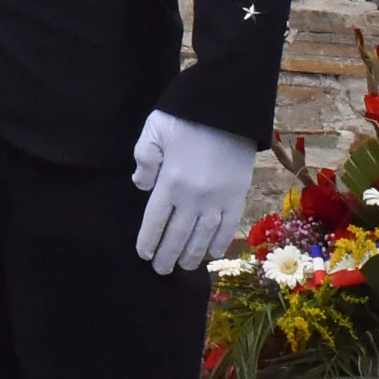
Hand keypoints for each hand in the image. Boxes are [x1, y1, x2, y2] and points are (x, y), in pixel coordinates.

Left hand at [131, 111, 256, 273]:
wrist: (228, 108)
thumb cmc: (185, 116)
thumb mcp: (154, 129)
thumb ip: (144, 159)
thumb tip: (141, 186)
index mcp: (170, 182)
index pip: (155, 222)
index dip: (148, 241)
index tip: (143, 254)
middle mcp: (194, 197)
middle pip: (177, 236)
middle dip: (167, 256)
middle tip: (160, 270)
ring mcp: (218, 199)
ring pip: (202, 238)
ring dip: (191, 256)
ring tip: (183, 267)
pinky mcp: (237, 196)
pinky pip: (227, 228)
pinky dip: (218, 244)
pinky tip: (210, 253)